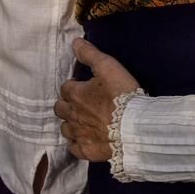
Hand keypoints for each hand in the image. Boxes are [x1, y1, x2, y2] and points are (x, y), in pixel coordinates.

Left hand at [54, 39, 141, 162]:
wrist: (135, 126)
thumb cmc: (122, 94)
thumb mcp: (108, 67)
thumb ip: (90, 54)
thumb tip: (75, 43)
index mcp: (75, 94)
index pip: (65, 87)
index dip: (74, 85)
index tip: (84, 86)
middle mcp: (72, 115)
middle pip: (59, 109)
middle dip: (67, 105)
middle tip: (80, 103)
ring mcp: (78, 134)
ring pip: (65, 129)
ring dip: (70, 123)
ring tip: (82, 121)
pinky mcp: (86, 150)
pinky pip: (74, 148)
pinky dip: (76, 143)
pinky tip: (84, 140)